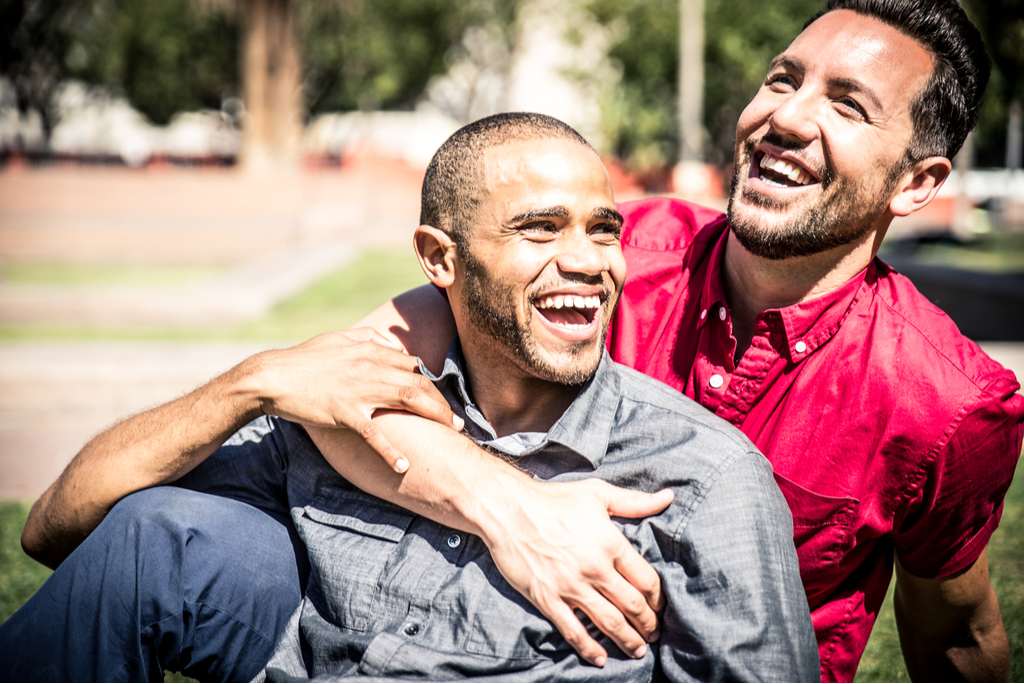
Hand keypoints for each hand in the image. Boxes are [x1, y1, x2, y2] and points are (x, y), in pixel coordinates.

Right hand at [253, 327, 462, 471]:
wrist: (272, 377)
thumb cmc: (304, 359)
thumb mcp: (338, 339)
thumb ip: (366, 339)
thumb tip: (389, 343)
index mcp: (370, 351)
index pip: (412, 366)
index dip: (431, 382)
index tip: (443, 397)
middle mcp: (370, 367)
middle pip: (419, 383)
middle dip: (443, 402)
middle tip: (459, 420)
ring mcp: (359, 390)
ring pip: (408, 401)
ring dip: (435, 416)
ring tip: (452, 431)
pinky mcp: (345, 412)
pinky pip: (374, 433)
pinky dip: (390, 451)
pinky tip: (403, 465)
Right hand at [479, 478, 673, 666]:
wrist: (508, 509)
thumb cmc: (554, 499)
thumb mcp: (598, 493)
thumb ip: (635, 501)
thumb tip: (668, 497)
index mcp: (611, 543)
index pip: (646, 580)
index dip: (658, 598)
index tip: (661, 606)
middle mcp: (594, 568)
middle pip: (632, 605)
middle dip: (648, 623)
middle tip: (654, 633)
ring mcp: (570, 586)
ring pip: (609, 622)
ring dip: (628, 640)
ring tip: (638, 650)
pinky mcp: (547, 598)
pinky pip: (573, 631)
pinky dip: (589, 648)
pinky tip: (601, 658)